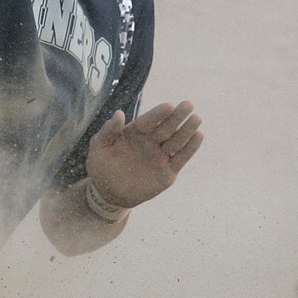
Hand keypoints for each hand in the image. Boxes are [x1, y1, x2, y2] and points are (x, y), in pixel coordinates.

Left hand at [86, 101, 203, 208]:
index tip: (169, 105)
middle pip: (166, 127)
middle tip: (188, 104)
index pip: (149, 120)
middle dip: (178, 116)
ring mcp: (160, 156)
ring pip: (177, 140)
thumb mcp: (99, 146)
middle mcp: (150, 142)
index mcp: (134, 133)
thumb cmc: (100, 165)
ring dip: (187, 129)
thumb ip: (108, 130)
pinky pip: (181, 158)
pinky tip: (199, 135)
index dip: (158, 113)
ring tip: (196, 118)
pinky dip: (190, 148)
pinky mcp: (168, 171)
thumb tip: (119, 113)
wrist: (108, 192)